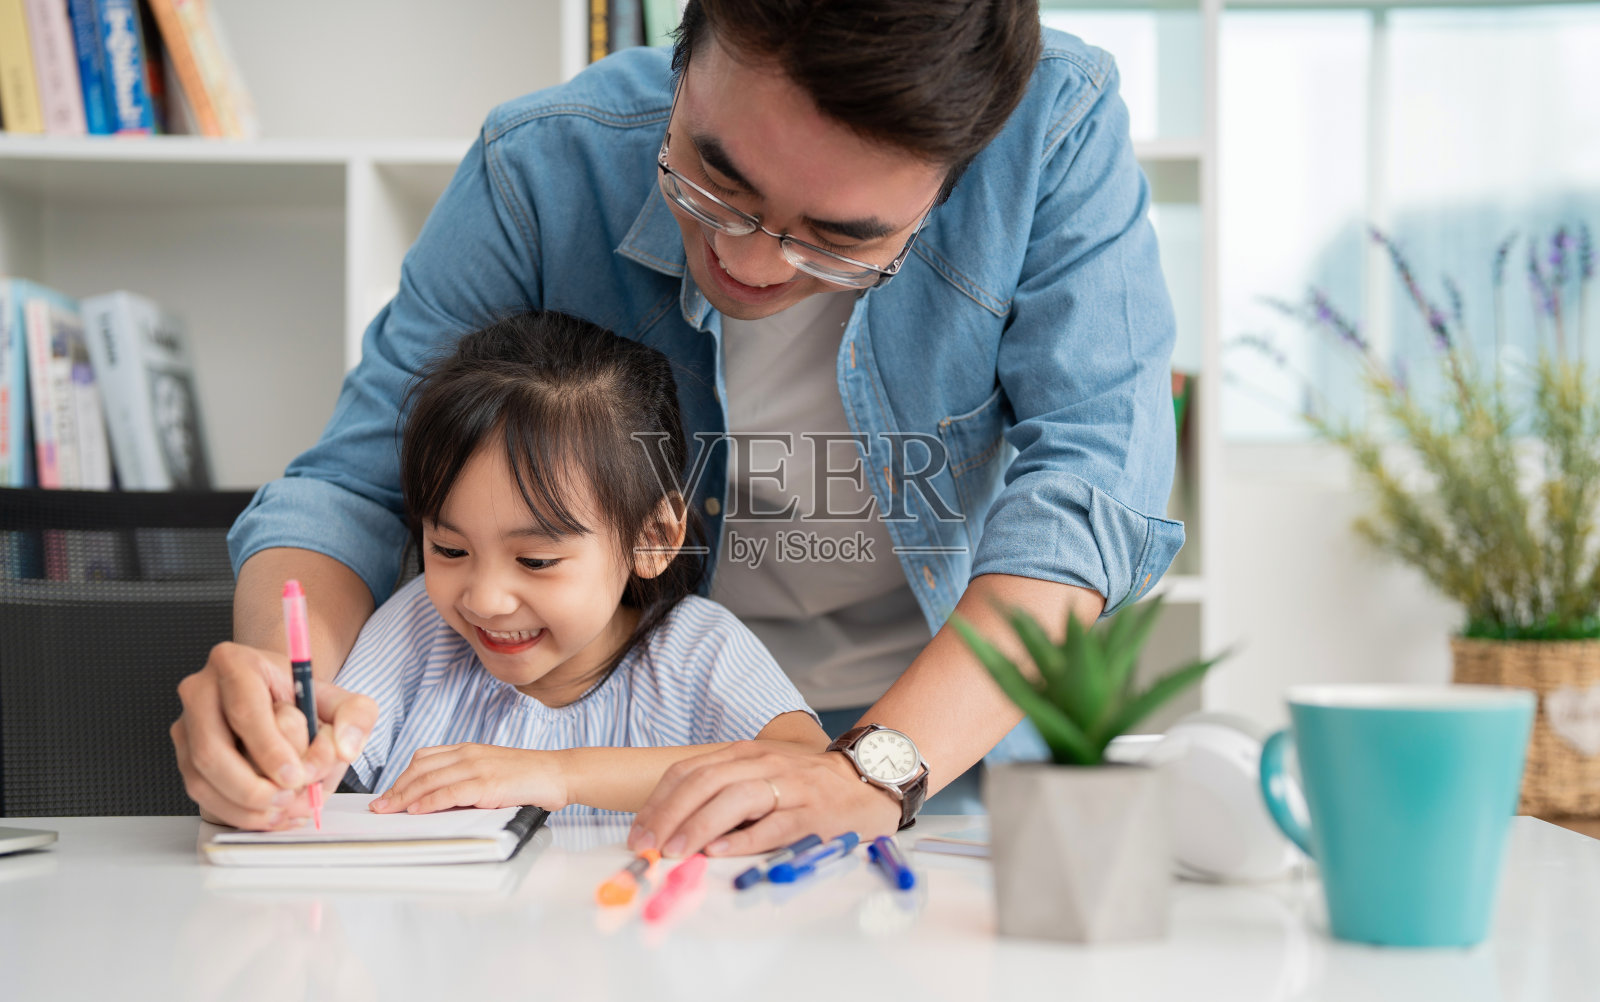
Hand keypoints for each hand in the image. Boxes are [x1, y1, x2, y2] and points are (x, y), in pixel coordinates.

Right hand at [171, 641, 376, 828]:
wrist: (277, 698)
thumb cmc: (302, 698)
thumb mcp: (339, 699)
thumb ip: (355, 716)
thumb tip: (344, 749)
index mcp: (235, 663)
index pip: (245, 710)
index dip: (269, 749)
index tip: (295, 777)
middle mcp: (201, 691)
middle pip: (212, 751)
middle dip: (252, 786)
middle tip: (289, 798)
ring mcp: (187, 725)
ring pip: (201, 778)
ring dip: (243, 805)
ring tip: (283, 809)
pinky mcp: (185, 756)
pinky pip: (201, 794)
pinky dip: (236, 813)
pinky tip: (270, 816)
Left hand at [369, 744, 567, 814]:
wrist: (558, 773)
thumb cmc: (528, 776)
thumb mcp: (491, 770)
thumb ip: (466, 779)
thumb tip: (437, 799)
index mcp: (469, 749)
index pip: (424, 758)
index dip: (402, 776)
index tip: (389, 792)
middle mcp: (469, 754)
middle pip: (420, 769)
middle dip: (396, 788)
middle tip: (380, 805)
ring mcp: (477, 767)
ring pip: (429, 780)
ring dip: (404, 797)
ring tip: (389, 810)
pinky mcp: (487, 784)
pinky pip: (448, 793)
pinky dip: (428, 802)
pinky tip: (416, 810)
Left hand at [628, 742, 900, 857]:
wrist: (866, 781)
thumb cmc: (804, 787)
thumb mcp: (758, 777)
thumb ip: (721, 795)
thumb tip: (670, 829)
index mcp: (743, 755)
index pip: (689, 771)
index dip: (658, 802)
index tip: (638, 832)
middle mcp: (763, 765)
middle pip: (705, 782)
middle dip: (669, 814)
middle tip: (647, 846)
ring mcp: (789, 787)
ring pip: (736, 799)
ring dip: (700, 824)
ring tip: (676, 850)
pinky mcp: (813, 814)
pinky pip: (775, 825)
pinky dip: (745, 838)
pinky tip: (720, 851)